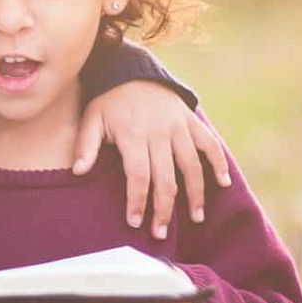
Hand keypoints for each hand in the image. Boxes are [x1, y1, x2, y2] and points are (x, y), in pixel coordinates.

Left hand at [74, 88, 228, 239]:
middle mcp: (159, 133)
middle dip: (164, 209)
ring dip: (195, 194)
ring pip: (191, 166)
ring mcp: (178, 127)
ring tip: (196, 217)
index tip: (135, 223)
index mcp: (133, 136)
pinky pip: (209, 143)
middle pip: (166, 178)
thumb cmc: (109, 101)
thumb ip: (86, 146)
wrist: (133, 70)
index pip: (139, 176)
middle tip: (161, 233)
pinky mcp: (191, 121)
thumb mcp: (92, 118)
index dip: (138, 201)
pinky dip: (218, 162)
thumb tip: (78, 172)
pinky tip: (223, 183)